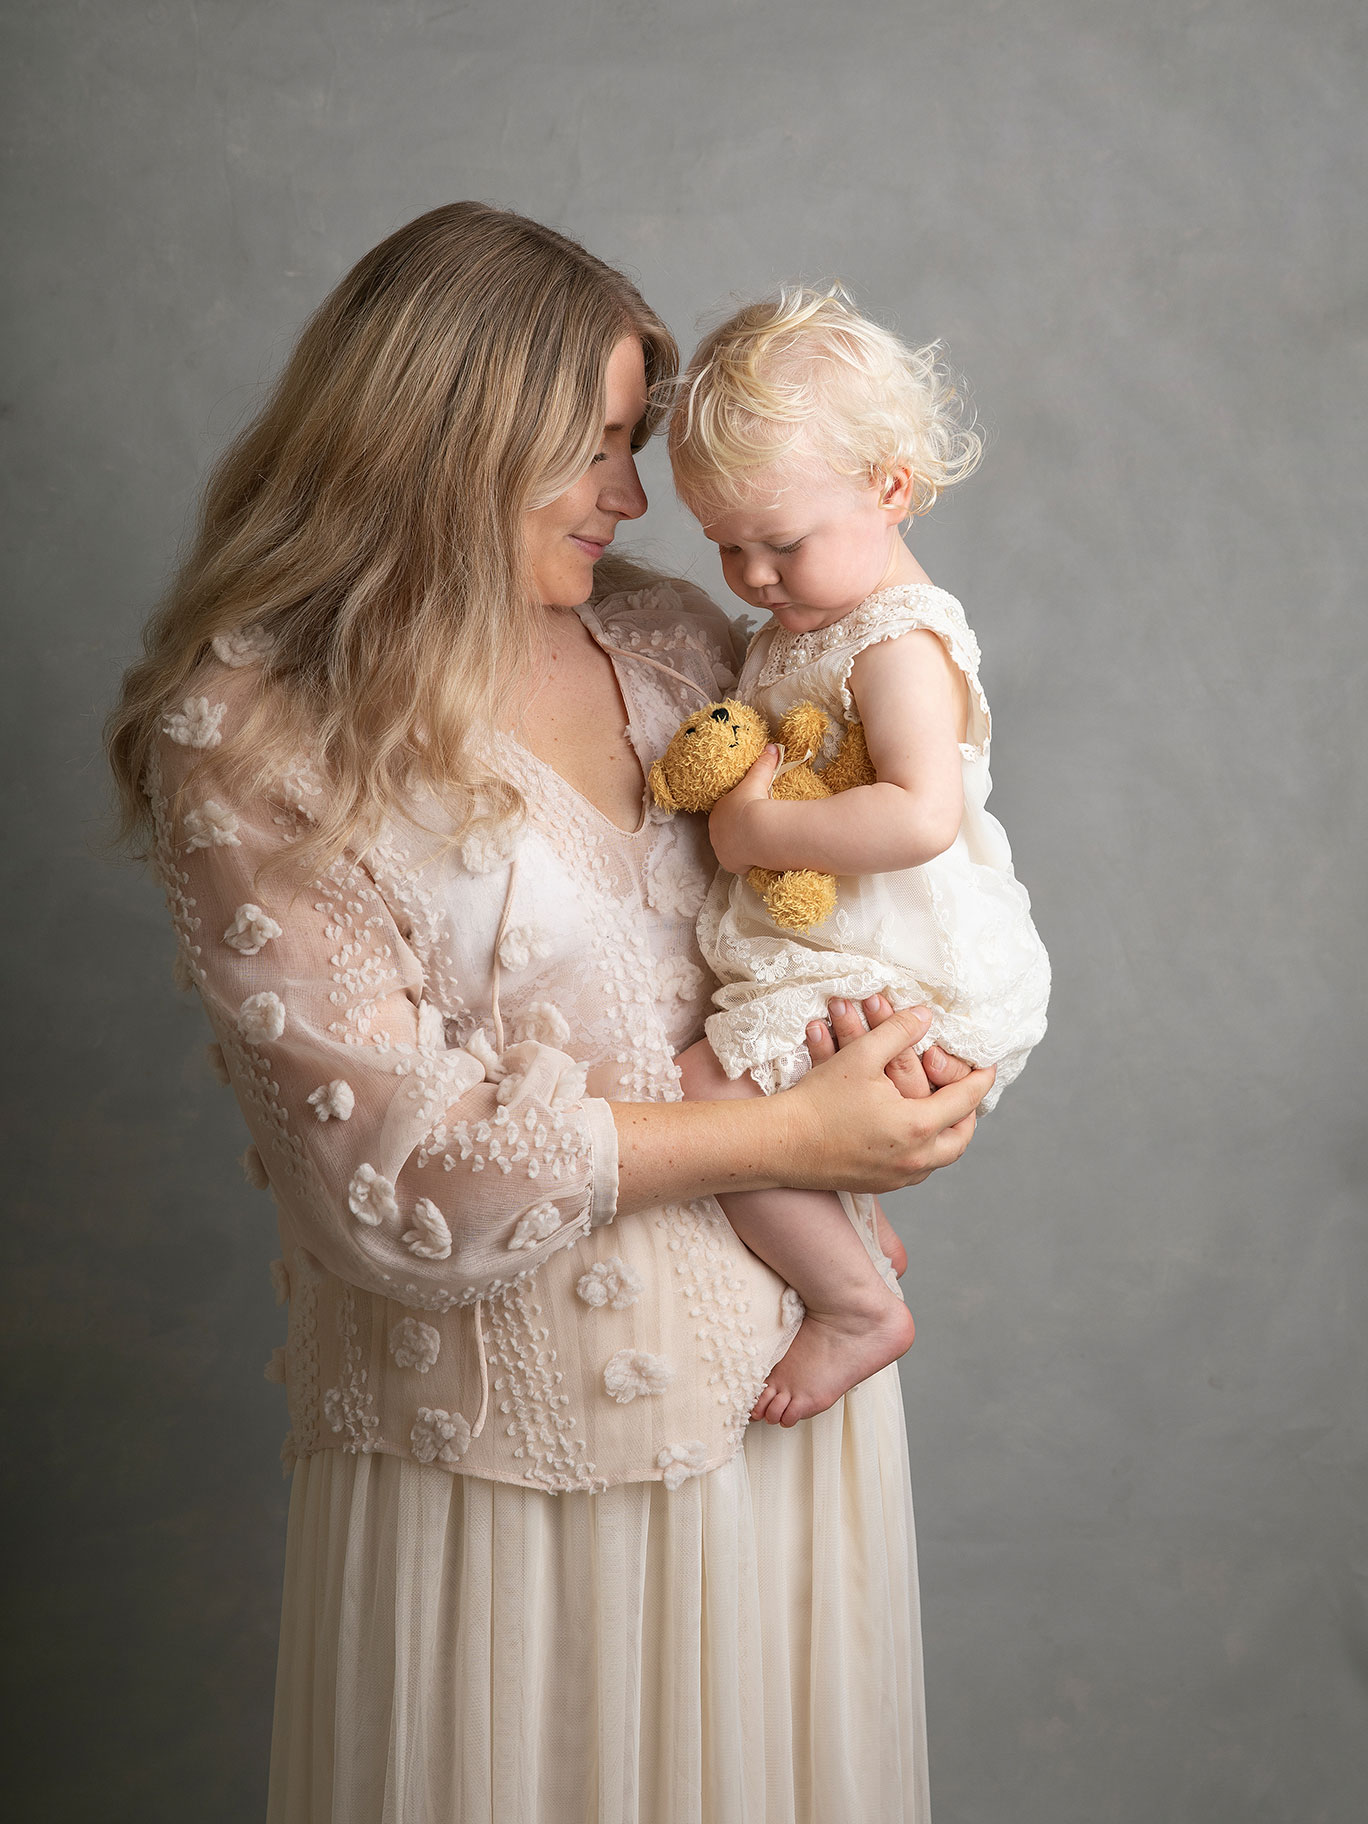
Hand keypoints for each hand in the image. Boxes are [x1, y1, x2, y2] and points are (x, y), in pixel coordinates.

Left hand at [707, 745, 781, 874]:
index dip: (737, 814)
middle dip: (737, 832)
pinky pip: (738, 864)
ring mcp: (721, 849)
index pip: (725, 813)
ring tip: (757, 846)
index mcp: (718, 811)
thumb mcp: (758, 780)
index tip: (749, 815)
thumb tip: (773, 746)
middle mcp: (715, 832)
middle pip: (726, 832)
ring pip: (731, 849)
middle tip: (755, 832)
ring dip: (741, 848)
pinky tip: (757, 859)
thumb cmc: (753, 801)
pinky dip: (746, 862)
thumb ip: (764, 764)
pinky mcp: (730, 864)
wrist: (758, 828)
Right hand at [782, 1002, 993, 1193]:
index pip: (965, 1100)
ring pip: (940, 1160)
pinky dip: (925, 1152)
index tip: (988, 1066)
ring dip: (948, 1136)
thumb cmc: (819, 1100)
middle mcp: (914, 1159)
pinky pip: (917, 1172)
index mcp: (917, 1126)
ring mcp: (896, 1177)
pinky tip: (913, 1136)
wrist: (781, 1144)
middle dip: (968, 1115)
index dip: (979, 1079)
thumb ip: (898, 1032)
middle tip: (967, 1094)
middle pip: (961, 1140)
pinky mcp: (879, 1186)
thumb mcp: (861, 1056)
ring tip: (944, 1114)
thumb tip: (926, 1016)